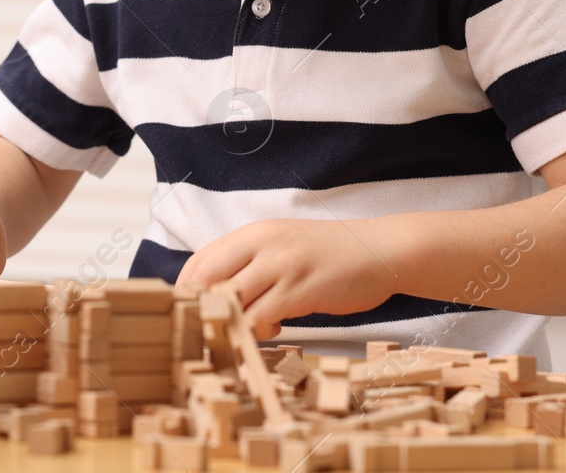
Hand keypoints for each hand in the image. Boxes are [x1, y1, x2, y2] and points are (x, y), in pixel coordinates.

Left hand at [174, 219, 398, 338]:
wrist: (380, 249)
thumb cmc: (328, 254)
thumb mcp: (282, 247)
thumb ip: (250, 264)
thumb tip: (216, 295)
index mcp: (252, 234)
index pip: (199, 261)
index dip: (186, 293)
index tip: (190, 316)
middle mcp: (261, 244)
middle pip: (205, 280)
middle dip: (201, 311)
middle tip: (213, 331)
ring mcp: (281, 265)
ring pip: (232, 301)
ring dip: (233, 324)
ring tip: (252, 328)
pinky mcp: (301, 288)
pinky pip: (261, 317)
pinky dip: (259, 331)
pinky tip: (275, 328)